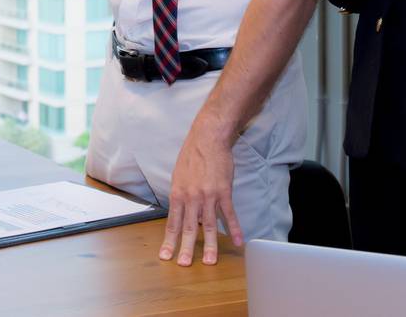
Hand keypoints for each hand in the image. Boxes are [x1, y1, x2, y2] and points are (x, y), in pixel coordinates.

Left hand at [159, 123, 240, 266]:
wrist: (207, 139)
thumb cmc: (191, 156)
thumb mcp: (178, 176)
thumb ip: (180, 196)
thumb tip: (180, 213)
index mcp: (177, 194)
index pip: (172, 223)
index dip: (169, 241)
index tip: (166, 256)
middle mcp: (191, 197)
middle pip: (188, 228)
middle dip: (186, 248)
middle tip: (184, 265)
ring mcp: (208, 196)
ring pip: (208, 225)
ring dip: (209, 245)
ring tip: (209, 261)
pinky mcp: (223, 192)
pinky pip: (229, 214)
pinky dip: (235, 228)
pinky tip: (239, 241)